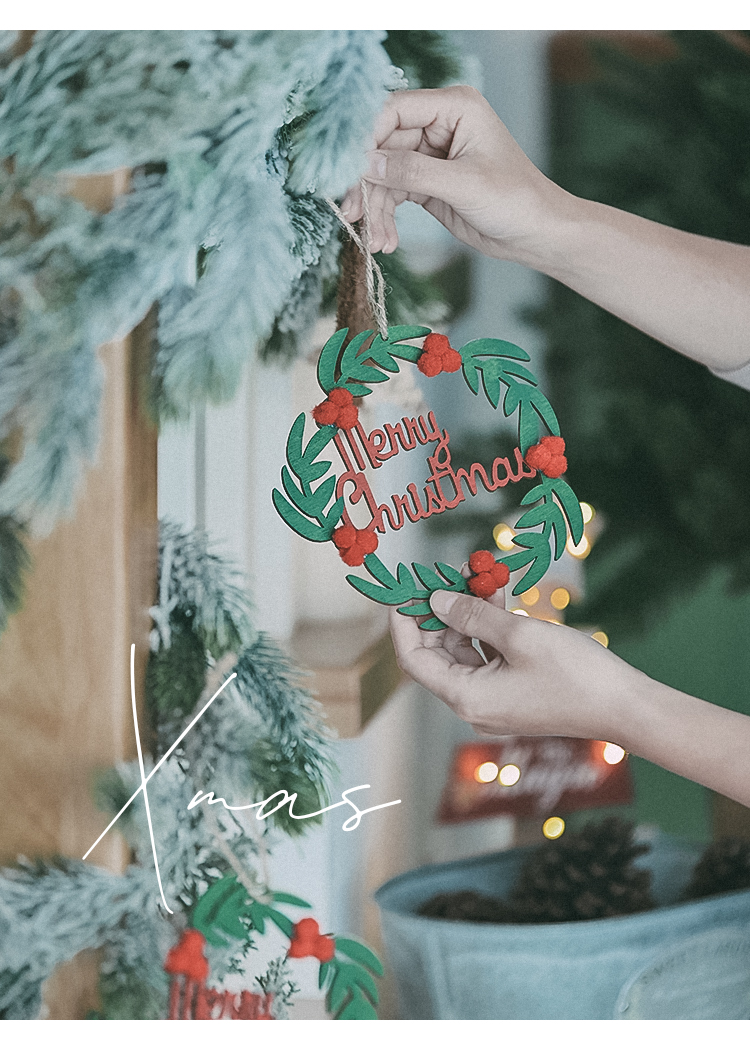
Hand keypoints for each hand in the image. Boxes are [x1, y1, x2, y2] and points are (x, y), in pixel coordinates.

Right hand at [340, 86, 564, 259]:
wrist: (534, 233)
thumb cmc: (514, 200)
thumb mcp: (463, 184)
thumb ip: (413, 172)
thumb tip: (366, 164)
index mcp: (453, 107)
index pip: (395, 110)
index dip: (367, 138)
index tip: (351, 171)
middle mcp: (438, 125)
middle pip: (382, 146)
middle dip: (368, 184)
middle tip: (355, 215)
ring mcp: (430, 155)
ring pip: (384, 174)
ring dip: (375, 208)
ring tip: (376, 241)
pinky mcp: (426, 183)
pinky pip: (393, 194)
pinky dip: (385, 217)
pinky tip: (386, 241)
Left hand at [389, 587, 645, 742]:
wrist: (627, 707)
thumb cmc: (575, 674)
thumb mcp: (520, 636)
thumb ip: (473, 615)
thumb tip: (436, 600)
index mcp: (466, 697)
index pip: (414, 658)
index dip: (404, 622)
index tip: (404, 589)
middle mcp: (474, 704)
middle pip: (439, 652)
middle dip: (441, 608)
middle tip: (446, 571)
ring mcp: (495, 699)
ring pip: (466, 648)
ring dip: (469, 611)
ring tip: (478, 572)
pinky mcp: (515, 691)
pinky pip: (490, 655)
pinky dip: (490, 625)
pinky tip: (499, 591)